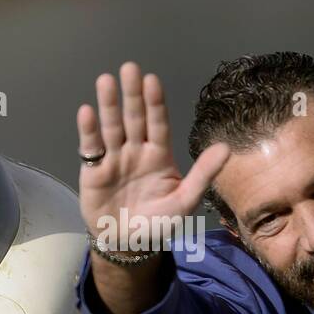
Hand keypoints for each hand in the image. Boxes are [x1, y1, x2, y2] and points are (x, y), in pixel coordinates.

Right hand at [77, 62, 229, 252]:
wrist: (128, 245)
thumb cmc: (158, 223)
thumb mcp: (185, 201)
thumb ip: (203, 174)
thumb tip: (226, 148)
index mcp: (159, 155)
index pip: (158, 124)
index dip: (155, 103)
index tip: (152, 81)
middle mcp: (136, 151)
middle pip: (134, 118)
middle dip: (132, 95)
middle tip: (130, 68)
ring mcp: (114, 159)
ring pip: (112, 127)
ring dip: (109, 105)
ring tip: (106, 81)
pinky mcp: (93, 171)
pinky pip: (91, 147)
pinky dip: (89, 130)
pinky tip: (87, 112)